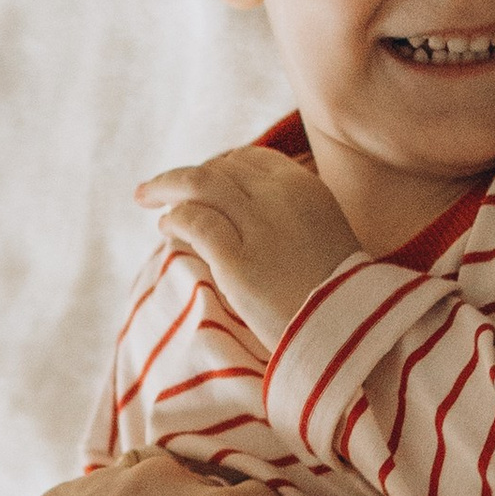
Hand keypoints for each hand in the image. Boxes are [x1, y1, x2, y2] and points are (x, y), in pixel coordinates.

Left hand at [137, 146, 360, 349]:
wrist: (348, 337)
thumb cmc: (335, 297)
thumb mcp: (324, 236)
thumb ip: (288, 216)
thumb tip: (238, 210)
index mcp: (307, 188)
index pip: (250, 158)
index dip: (218, 166)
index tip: (199, 182)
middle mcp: (283, 197)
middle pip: (220, 168)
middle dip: (185, 177)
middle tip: (157, 189)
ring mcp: (260, 226)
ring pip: (199, 184)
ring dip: (166, 187)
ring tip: (146, 198)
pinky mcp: (238, 261)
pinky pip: (193, 223)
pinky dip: (173, 220)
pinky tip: (165, 230)